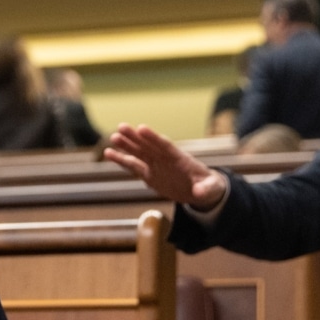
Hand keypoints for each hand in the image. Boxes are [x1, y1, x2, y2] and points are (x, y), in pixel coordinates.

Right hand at [103, 123, 227, 210]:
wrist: (200, 190)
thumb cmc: (208, 186)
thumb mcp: (211, 188)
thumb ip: (206, 189)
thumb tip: (199, 192)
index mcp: (180, 158)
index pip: (165, 146)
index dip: (154, 138)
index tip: (142, 128)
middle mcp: (165, 158)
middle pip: (148, 145)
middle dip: (135, 137)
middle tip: (121, 127)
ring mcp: (155, 165)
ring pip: (138, 153)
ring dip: (126, 145)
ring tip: (113, 137)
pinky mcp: (148, 174)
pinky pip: (133, 165)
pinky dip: (121, 159)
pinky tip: (108, 153)